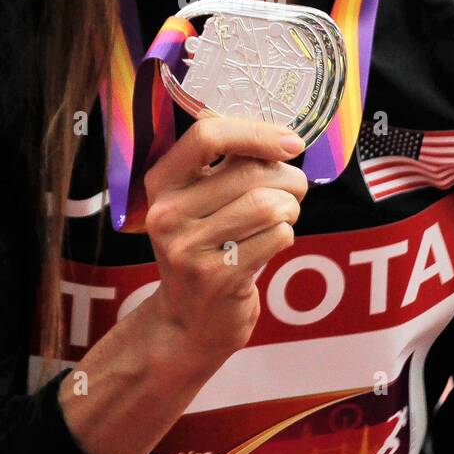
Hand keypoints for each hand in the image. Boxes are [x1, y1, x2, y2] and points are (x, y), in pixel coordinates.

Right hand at [142, 115, 308, 361]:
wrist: (189, 320)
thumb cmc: (208, 247)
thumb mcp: (199, 202)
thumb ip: (229, 165)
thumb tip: (284, 139)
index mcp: (162, 182)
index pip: (207, 136)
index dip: (257, 133)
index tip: (291, 142)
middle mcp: (167, 213)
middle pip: (251, 173)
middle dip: (288, 179)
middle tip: (292, 191)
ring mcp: (188, 248)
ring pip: (269, 205)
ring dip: (290, 208)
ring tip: (282, 217)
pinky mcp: (217, 277)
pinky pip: (277, 237)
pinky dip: (286, 236)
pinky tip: (270, 245)